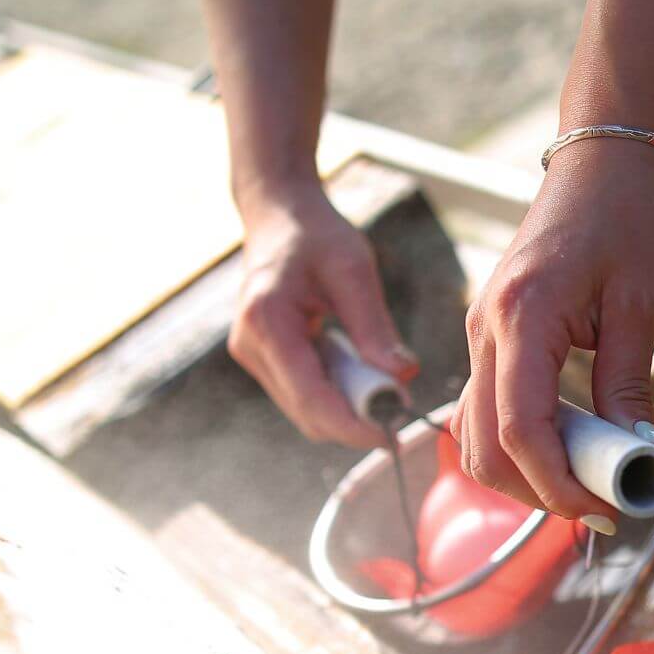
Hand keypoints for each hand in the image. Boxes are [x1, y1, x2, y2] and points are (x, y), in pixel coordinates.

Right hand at [228, 186, 417, 447]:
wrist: (279, 216)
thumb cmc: (316, 235)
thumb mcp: (354, 271)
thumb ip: (375, 327)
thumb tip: (403, 377)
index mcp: (267, 321)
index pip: (310, 396)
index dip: (352, 425)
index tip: (392, 437)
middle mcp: (250, 345)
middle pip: (307, 413)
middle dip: (355, 420)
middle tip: (402, 408)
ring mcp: (253, 356)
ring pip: (307, 410)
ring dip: (349, 408)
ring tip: (385, 384)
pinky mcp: (264, 360)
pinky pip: (305, 394)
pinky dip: (338, 394)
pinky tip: (361, 371)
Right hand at [454, 139, 653, 526]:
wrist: (603, 156)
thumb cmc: (629, 216)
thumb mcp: (641, 304)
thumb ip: (627, 385)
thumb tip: (635, 457)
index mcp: (522, 316)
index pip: (521, 430)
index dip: (558, 485)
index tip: (606, 513)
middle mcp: (484, 328)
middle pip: (482, 445)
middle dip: (538, 491)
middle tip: (603, 508)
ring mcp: (480, 331)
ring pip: (474, 434)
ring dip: (524, 473)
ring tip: (591, 483)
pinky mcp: (491, 334)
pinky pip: (488, 407)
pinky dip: (520, 443)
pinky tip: (572, 450)